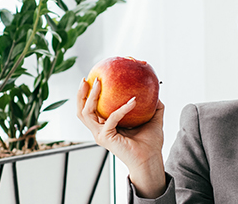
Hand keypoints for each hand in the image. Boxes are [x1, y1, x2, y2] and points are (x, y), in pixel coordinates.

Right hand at [77, 78, 166, 197]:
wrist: (151, 159)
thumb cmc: (150, 143)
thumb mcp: (153, 118)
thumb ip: (154, 105)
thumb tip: (156, 91)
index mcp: (107, 125)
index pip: (92, 108)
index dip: (89, 94)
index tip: (94, 78)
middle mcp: (100, 130)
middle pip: (81, 110)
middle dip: (82, 93)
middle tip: (90, 78)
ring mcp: (100, 134)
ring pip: (86, 113)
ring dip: (92, 96)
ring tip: (100, 83)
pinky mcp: (106, 138)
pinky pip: (111, 118)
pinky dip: (122, 108)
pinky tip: (133, 101)